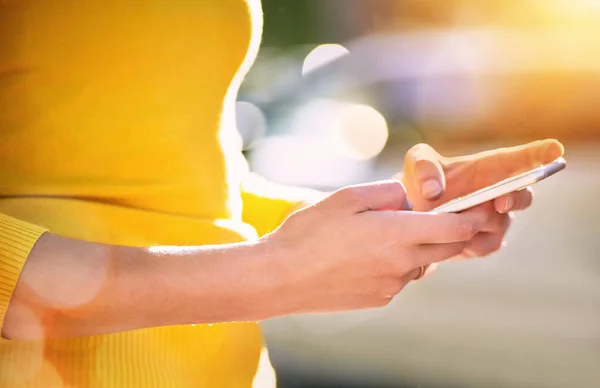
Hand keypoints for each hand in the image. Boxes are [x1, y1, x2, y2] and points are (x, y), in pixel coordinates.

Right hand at [263, 181, 489, 313]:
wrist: (280, 278)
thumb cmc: (309, 233)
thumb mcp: (346, 198)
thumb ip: (387, 193)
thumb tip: (409, 198)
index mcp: (397, 235)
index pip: (455, 229)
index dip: (473, 218)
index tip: (481, 209)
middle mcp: (402, 264)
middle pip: (446, 249)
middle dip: (451, 232)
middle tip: (440, 216)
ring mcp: (391, 286)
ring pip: (421, 264)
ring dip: (418, 248)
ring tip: (384, 235)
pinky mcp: (379, 299)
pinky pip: (400, 278)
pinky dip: (397, 264)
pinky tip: (366, 256)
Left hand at [398, 139, 563, 263]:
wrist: (407, 214)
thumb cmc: (417, 180)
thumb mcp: (416, 162)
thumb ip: (424, 167)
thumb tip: (435, 191)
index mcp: (490, 167)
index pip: (523, 159)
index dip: (541, 154)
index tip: (555, 150)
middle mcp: (500, 192)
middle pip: (523, 196)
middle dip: (515, 198)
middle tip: (498, 201)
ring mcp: (495, 219)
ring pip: (501, 223)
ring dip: (481, 223)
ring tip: (455, 220)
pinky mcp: (484, 241)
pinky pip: (487, 244)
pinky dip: (470, 242)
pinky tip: (452, 237)